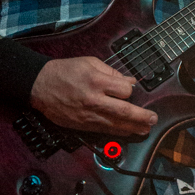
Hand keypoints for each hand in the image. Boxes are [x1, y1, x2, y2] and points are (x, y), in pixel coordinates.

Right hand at [29, 56, 157, 135]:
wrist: (40, 85)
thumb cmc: (65, 71)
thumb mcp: (89, 62)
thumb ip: (111, 72)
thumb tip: (129, 81)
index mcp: (96, 81)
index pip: (124, 90)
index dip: (130, 89)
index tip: (130, 88)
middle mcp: (94, 99)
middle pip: (124, 111)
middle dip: (142, 116)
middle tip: (154, 119)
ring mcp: (88, 114)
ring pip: (116, 124)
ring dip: (134, 128)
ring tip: (146, 129)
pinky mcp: (82, 124)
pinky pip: (104, 130)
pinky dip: (119, 132)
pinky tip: (128, 132)